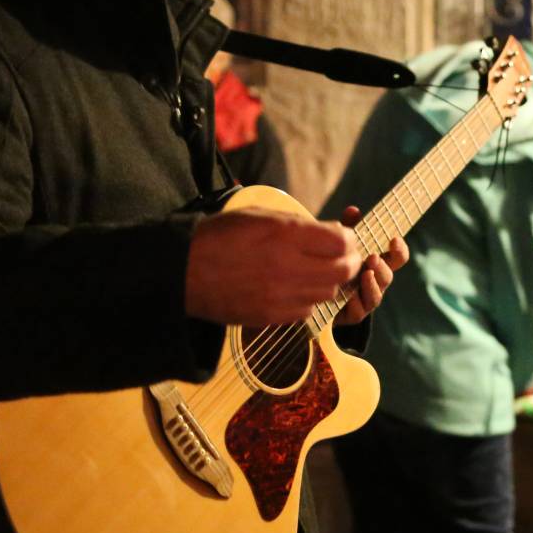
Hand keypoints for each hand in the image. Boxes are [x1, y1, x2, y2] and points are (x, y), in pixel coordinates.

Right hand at [185, 207, 362, 325]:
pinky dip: (308, 299)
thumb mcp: (259, 216)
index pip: (341, 242)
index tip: (343, 237)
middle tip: (343, 256)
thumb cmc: (220, 237)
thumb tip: (333, 233)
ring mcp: (280, 296)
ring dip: (329, 281)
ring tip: (316, 271)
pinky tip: (295, 288)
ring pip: (328, 293)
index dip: (348, 239)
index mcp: (284, 235)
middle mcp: (287, 267)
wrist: (183, 272)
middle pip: (342, 271)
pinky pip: (306, 311)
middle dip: (349, 262)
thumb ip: (299, 225)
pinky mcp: (271, 317)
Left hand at [334, 205, 408, 325]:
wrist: (315, 294)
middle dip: (383, 267)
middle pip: (388, 276)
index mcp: (376, 264)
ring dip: (373, 285)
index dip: (399, 249)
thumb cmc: (333, 262)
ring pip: (376, 296)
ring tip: (365, 274)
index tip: (394, 239)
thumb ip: (347, 228)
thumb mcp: (339, 244)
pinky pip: (358, 312)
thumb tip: (354, 210)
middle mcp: (374, 282)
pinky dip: (356, 304)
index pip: (397, 257)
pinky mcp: (352, 314)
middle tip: (373, 257)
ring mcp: (365, 299)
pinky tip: (350, 297)